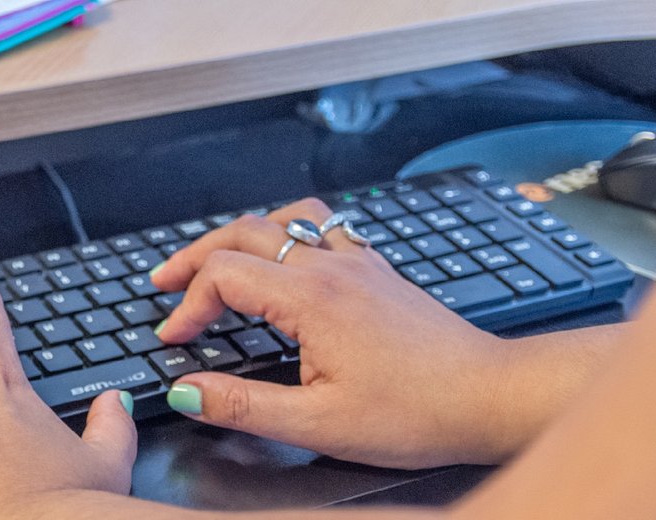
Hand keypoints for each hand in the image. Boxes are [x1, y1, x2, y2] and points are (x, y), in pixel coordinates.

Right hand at [150, 198, 515, 468]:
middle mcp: (333, 269)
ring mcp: (359, 263)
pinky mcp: (378, 272)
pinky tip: (285, 260)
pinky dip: (286, 236)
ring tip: (216, 259)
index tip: (176, 338)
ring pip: (285, 220)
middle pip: (244, 232)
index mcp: (312, 299)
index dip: (187, 305)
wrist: (490, 396)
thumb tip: (187, 391)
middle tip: (165, 281)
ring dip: (241, 235)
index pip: (223, 275)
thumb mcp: (317, 424)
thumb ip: (243, 406)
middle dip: (195, 256)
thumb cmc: (418, 412)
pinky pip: (323, 229)